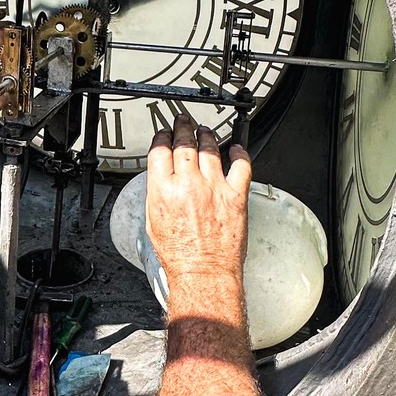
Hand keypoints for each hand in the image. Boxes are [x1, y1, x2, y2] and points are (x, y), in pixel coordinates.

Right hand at [146, 115, 250, 295]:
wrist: (203, 273)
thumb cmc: (179, 256)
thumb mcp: (153, 222)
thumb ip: (157, 195)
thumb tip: (162, 180)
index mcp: (163, 191)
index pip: (160, 150)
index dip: (162, 136)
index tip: (164, 134)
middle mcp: (188, 185)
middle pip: (185, 143)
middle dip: (183, 127)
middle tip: (183, 122)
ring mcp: (214, 188)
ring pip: (211, 148)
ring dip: (207, 135)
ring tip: (205, 130)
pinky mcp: (236, 196)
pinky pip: (241, 165)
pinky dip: (239, 153)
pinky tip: (236, 149)